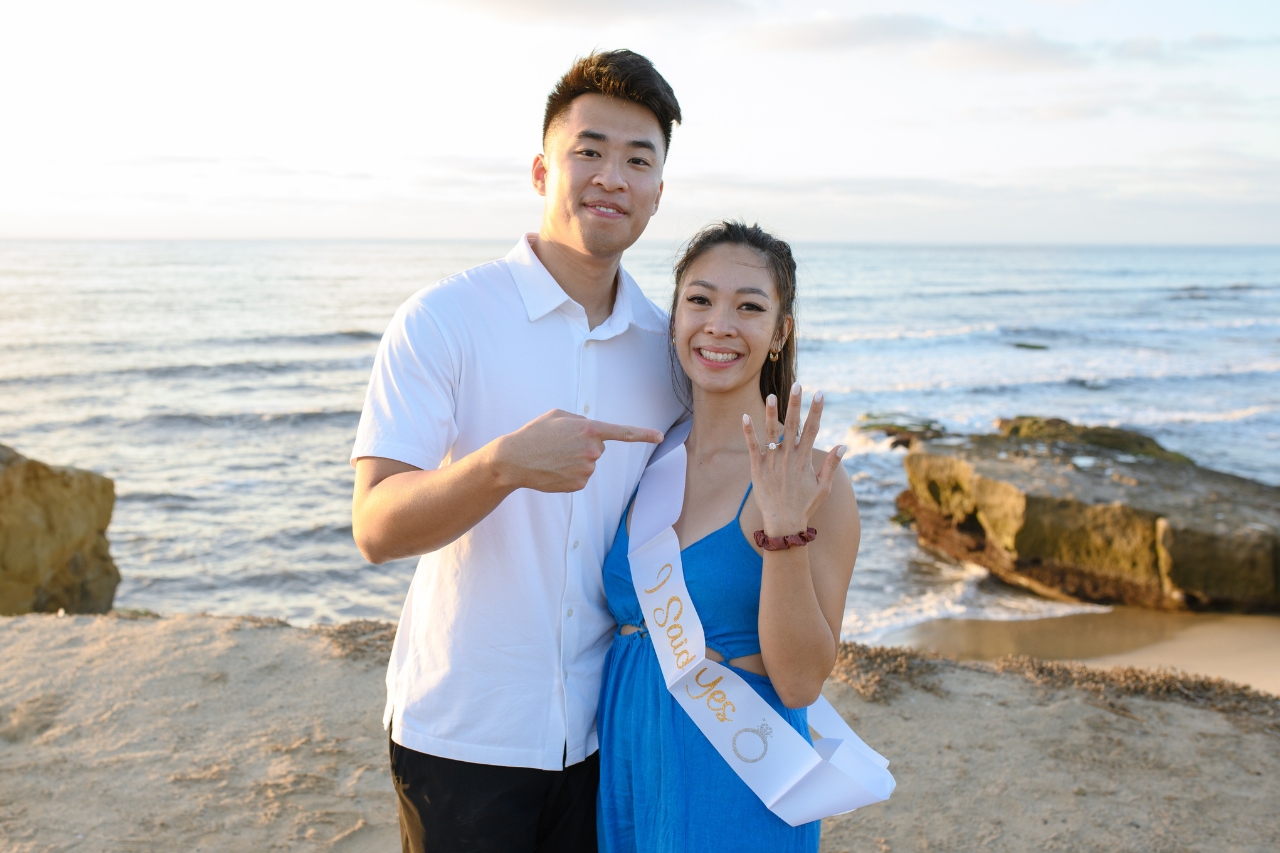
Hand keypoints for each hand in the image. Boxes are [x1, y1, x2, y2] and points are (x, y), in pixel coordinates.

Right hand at [496, 409, 663, 492]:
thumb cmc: (534, 434)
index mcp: (589, 430)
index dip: (643, 434)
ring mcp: (586, 470)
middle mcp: (592, 451)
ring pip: (589, 463)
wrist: (514, 460)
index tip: (660, 436)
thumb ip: (580, 420)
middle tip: (559, 444)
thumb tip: (592, 431)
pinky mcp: (579, 484)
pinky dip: (569, 473)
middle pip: (598, 448)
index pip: (622, 432)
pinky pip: (581, 476)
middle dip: (584, 445)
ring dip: (575, 459)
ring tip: (553, 456)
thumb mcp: (557, 415)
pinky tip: (553, 469)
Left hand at [742, 384, 845, 536]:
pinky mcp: (757, 468)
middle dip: (796, 403)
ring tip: (772, 395)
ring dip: (772, 413)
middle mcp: (788, 456)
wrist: (783, 522)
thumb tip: (843, 445)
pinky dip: (749, 432)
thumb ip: (831, 465)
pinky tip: (746, 416)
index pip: (813, 429)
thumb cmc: (805, 505)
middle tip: (798, 384)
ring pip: (771, 432)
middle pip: (793, 424)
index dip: (816, 410)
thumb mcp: (823, 487)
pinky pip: (752, 446)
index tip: (819, 393)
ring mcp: (772, 461)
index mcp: (804, 459)